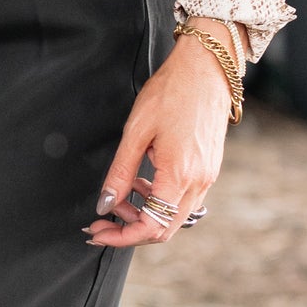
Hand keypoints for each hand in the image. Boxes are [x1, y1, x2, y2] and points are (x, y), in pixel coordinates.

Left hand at [86, 24, 238, 248]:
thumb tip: (105, 204)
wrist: (206, 69)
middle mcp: (199, 183)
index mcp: (180, 176)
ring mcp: (208, 177)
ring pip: (175, 217)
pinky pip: (183, 199)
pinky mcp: (209, 169)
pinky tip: (141, 182)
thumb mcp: (135, 132)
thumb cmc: (170, 93)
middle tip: (100, 222)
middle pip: (164, 230)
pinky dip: (160, 200)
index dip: (121, 237)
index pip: (151, 227)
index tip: (97, 231)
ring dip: (145, 214)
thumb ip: (120, 173)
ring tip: (119, 195)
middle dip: (129, 231)